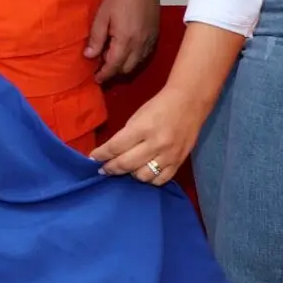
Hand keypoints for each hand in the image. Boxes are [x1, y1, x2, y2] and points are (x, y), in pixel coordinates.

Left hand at [87, 0, 160, 80]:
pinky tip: (126, 50)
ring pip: (137, 64)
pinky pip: (145, 55)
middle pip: (127, 69)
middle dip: (114, 72)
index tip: (97, 79)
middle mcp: (140, 45)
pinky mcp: (155, 36)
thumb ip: (96, 38)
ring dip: (124, 66)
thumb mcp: (102, 17)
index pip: (114, 66)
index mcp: (125, 41)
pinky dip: (134, 58)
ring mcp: (150, 41)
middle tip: (101, 67)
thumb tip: (89, 56)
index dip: (105, 74)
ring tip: (112, 57)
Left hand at [89, 81, 216, 185]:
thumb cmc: (159, 106)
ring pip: (143, 176)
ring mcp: (169, 155)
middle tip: (104, 169)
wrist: (189, 102)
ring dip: (130, 175)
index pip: (116, 147)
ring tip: (125, 170)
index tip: (92, 159)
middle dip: (111, 168)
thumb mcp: (138, 116)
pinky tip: (143, 174)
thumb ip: (125, 135)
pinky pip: (161, 180)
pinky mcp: (179, 162)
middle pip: (127, 164)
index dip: (101, 155)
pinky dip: (149, 180)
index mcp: (142, 128)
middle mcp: (156, 144)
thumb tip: (111, 152)